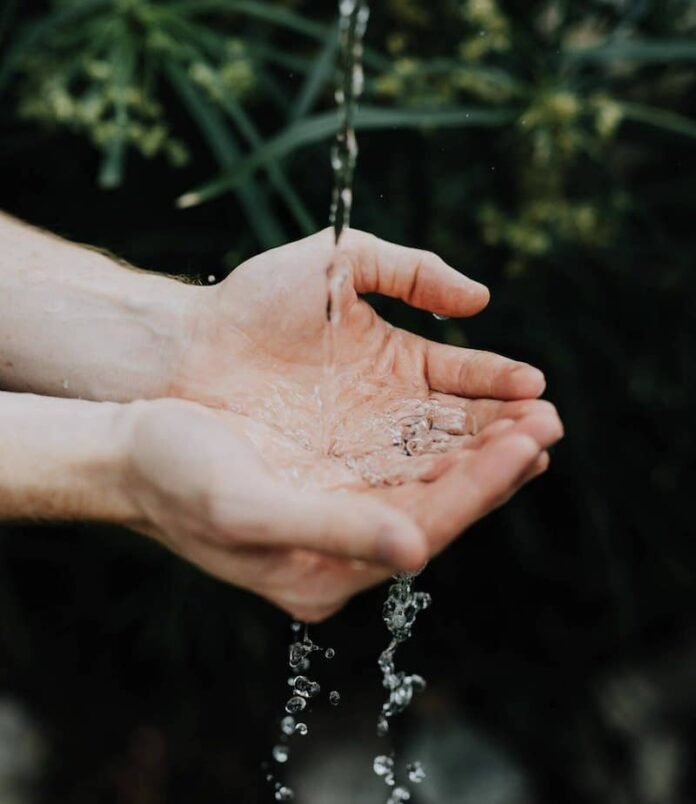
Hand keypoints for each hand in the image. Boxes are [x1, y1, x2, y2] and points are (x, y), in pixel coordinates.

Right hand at [123, 398, 560, 621]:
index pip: (424, 530)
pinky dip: (444, 439)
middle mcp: (342, 548)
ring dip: (479, 451)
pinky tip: (474, 416)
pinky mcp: (334, 480)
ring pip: (429, 484)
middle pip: (439, 509)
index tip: (528, 446)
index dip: (479, 489)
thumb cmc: (177, 479)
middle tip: (550, 423)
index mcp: (323, 572)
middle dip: (496, 467)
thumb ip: (331, 532)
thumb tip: (417, 552)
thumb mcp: (246, 508)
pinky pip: (404, 462)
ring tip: (530, 415)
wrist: (133, 452)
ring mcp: (341, 512)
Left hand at [174, 228, 556, 473]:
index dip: (500, 382)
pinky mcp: (336, 482)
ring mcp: (365, 450)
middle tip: (545, 430)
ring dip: (481, 461)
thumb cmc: (256, 302)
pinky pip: (394, 488)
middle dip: (505, 429)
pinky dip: (431, 488)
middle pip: (461, 428)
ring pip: (436, 461)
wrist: (188, 351)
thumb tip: (480, 299)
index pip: (464, 378)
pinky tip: (462, 483)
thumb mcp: (338, 264)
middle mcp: (390, 412)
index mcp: (399, 363)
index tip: (534, 387)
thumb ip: (409, 270)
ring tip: (523, 456)